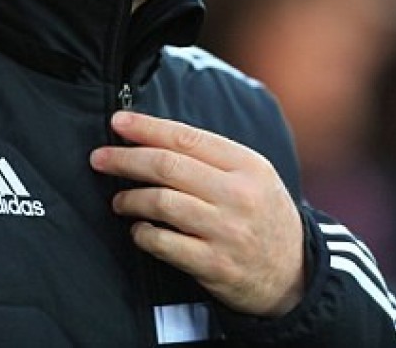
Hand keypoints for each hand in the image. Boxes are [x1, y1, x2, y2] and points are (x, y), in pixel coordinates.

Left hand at [89, 111, 304, 316]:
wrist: (294, 273)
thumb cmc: (264, 216)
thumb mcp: (254, 176)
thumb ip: (213, 158)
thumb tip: (154, 138)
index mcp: (248, 165)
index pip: (187, 138)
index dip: (147, 128)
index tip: (118, 122)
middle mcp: (238, 195)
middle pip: (168, 167)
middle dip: (126, 159)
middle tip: (100, 158)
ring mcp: (226, 231)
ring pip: (161, 203)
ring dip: (130, 199)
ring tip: (120, 200)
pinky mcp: (214, 265)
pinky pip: (163, 243)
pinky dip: (143, 234)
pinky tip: (139, 230)